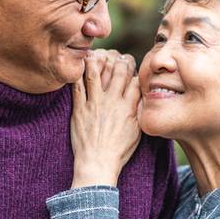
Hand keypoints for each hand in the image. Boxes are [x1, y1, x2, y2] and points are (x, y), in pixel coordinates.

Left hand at [70, 51, 141, 187]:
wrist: (97, 163)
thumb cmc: (119, 151)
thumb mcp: (137, 131)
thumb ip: (139, 111)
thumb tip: (142, 97)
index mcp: (128, 107)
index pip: (135, 79)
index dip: (134, 69)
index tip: (131, 66)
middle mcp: (112, 102)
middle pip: (118, 71)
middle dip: (119, 60)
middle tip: (117, 56)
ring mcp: (94, 104)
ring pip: (96, 73)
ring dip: (97, 60)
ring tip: (97, 54)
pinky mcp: (79, 109)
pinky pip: (77, 86)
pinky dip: (78, 74)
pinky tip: (79, 66)